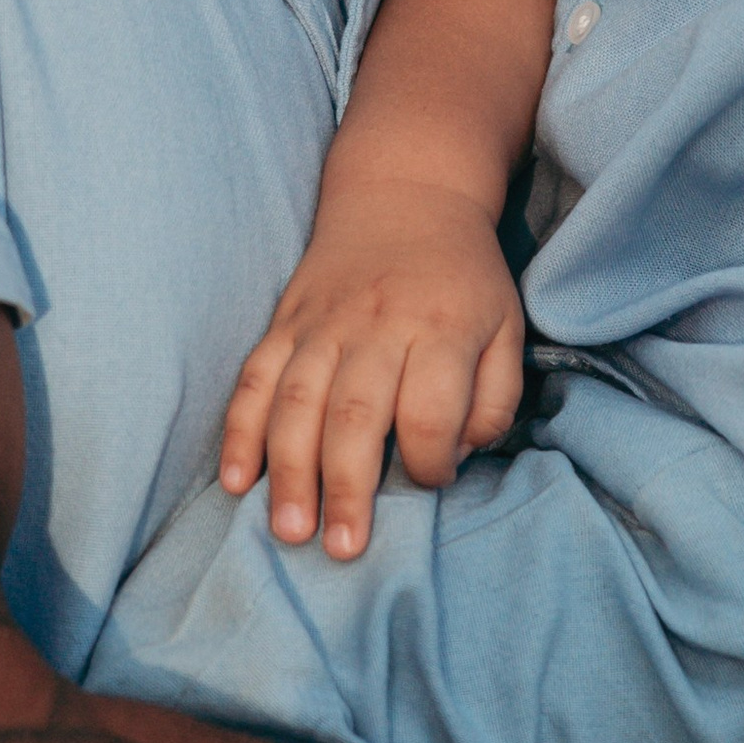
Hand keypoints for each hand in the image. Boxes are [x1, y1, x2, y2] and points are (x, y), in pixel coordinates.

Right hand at [220, 182, 524, 556]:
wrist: (406, 194)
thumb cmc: (463, 278)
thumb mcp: (507, 327)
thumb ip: (496, 398)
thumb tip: (457, 456)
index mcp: (440, 329)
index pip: (430, 411)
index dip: (430, 461)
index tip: (431, 482)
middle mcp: (377, 327)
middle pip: (355, 414)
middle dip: (347, 486)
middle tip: (342, 549)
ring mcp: (323, 324)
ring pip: (296, 402)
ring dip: (289, 470)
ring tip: (290, 530)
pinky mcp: (286, 321)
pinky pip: (255, 379)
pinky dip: (241, 430)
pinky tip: (236, 480)